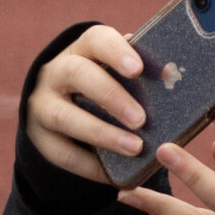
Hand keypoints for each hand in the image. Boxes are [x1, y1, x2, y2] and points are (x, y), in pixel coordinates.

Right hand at [24, 24, 147, 182]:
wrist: (61, 100)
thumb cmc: (108, 80)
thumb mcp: (123, 69)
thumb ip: (144, 71)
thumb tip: (175, 75)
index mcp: (85, 48)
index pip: (97, 40)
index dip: (117, 52)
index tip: (138, 69)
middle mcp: (57, 72)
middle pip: (78, 75)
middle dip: (111, 97)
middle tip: (141, 119)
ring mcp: (43, 104)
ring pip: (64, 117)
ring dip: (101, 134)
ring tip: (134, 148)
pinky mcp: (39, 136)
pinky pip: (60, 153)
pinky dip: (89, 165)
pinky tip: (114, 174)